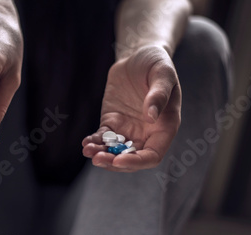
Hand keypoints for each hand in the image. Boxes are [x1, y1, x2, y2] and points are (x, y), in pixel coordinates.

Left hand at [82, 45, 180, 171]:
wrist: (138, 56)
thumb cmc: (157, 63)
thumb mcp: (163, 73)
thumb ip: (159, 94)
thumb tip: (151, 116)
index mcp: (164, 128)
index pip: (152, 155)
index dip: (136, 161)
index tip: (119, 160)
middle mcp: (146, 133)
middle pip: (130, 158)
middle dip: (114, 162)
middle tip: (97, 159)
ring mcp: (128, 130)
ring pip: (114, 151)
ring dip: (101, 154)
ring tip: (88, 151)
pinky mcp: (112, 123)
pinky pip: (103, 138)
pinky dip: (94, 142)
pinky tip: (86, 143)